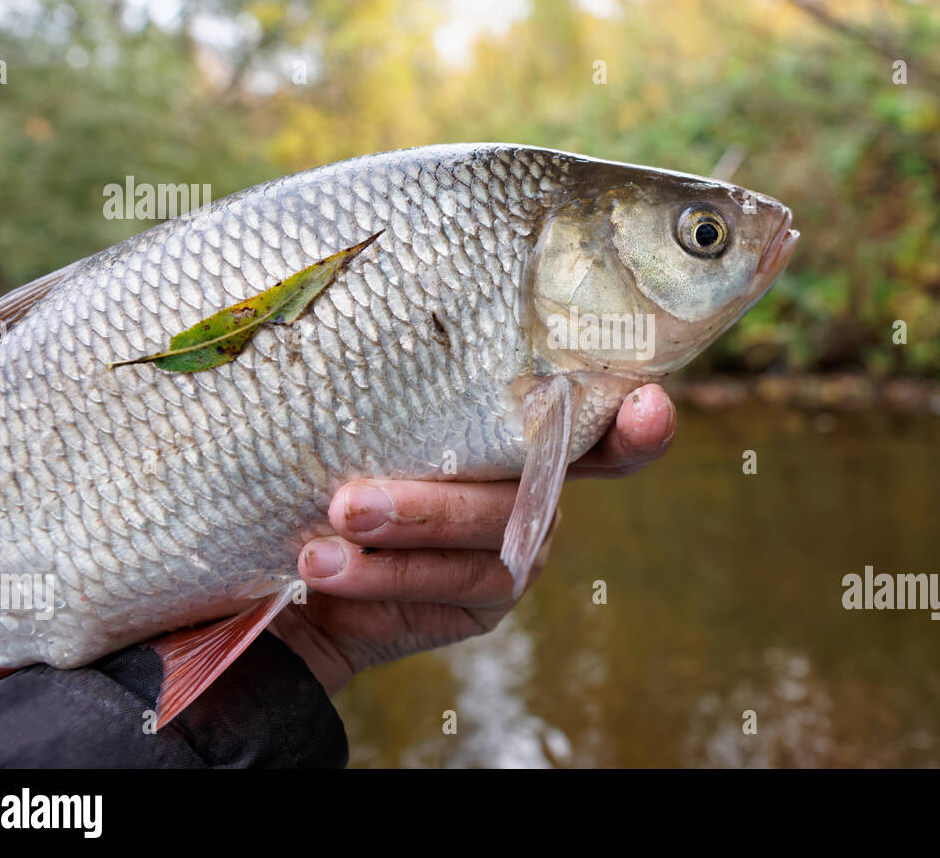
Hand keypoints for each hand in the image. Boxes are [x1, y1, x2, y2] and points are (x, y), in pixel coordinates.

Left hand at [269, 383, 676, 694]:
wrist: (290, 569)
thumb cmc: (334, 466)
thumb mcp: (356, 425)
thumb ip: (385, 404)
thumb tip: (354, 338)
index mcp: (518, 426)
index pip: (594, 416)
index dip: (633, 420)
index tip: (649, 407)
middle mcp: (536, 485)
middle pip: (519, 492)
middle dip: (429, 506)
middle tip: (349, 506)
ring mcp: (519, 546)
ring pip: (483, 547)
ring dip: (395, 554)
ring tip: (321, 551)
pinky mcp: (488, 601)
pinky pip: (449, 594)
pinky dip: (385, 587)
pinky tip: (328, 583)